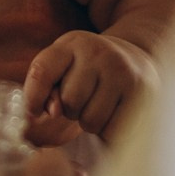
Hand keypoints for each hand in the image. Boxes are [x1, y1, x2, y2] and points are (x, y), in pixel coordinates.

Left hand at [23, 31, 154, 144]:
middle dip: (71, 111)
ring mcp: (122, 71)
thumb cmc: (89, 71)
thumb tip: (50, 114)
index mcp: (72, 43)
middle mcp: (99, 52)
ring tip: (98, 107)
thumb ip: (47, 89)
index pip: (42, 71)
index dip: (32, 98)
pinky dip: (108, 131)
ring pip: (91, 120)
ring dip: (89, 123)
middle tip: (83, 101)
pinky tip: (113, 114)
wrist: (137, 59)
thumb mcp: (64, 67)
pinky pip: (112, 130)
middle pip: (69, 102)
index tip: (33, 112)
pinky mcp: (141, 92)